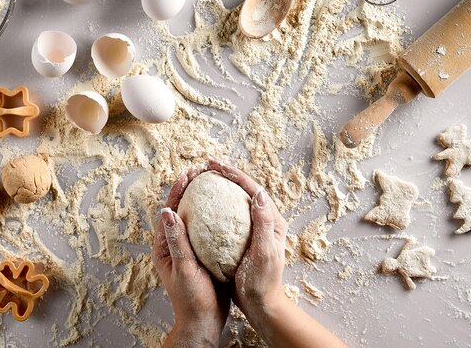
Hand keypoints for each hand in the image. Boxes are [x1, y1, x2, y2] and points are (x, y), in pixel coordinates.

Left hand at [152, 169, 230, 347]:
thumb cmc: (191, 299)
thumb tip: (168, 211)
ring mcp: (189, 249)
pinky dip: (215, 217)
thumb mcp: (184, 268)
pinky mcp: (203, 255)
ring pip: (195, 218)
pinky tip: (228, 210)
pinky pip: (207, 230)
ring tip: (214, 183)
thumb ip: (177, 240)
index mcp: (163, 247)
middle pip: (181, 210)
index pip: (169, 211)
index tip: (188, 174)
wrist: (204, 322)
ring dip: (202, 200)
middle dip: (189, 189)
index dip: (177, 191)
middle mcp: (174, 244)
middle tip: (201, 171)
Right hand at [208, 158, 287, 323]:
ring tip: (200, 180)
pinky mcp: (242, 240)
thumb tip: (259, 193)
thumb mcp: (264, 252)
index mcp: (273, 220)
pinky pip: (227, 217)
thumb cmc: (263, 281)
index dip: (234, 174)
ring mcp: (253, 230)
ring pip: (234, 201)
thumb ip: (263, 223)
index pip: (253, 188)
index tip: (214, 165)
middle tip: (205, 166)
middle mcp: (264, 221)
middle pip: (243, 190)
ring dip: (219, 188)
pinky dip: (214, 208)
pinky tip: (198, 209)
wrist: (261, 305)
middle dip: (225, 175)